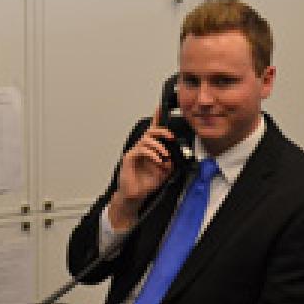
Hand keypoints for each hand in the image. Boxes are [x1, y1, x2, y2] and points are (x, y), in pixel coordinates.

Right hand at [109, 111, 173, 229]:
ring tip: (164, 155)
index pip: (154, 131)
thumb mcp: (164, 173)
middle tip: (170, 137)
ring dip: (158, 146)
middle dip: (162, 131)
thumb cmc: (146, 184)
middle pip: (150, 131)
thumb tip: (174, 156)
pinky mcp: (129, 158)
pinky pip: (141, 149)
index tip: (161, 107)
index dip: (157, 118)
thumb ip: (169, 163)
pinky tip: (157, 160)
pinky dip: (151, 154)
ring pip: (146, 139)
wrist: (135, 196)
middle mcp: (142, 148)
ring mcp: (134, 152)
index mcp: (150, 149)